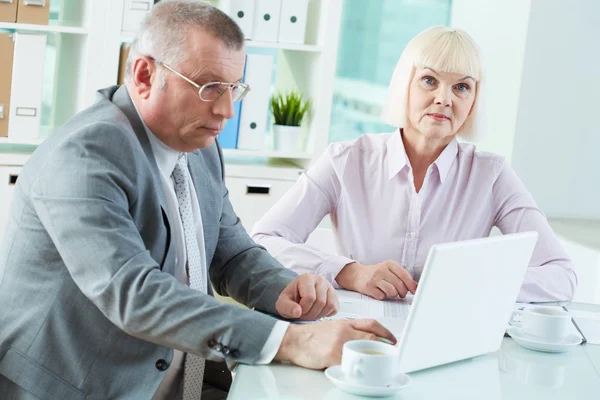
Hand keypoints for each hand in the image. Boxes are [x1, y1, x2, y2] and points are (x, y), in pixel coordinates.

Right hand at [274, 319, 395, 368]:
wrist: (295, 340)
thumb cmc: (313, 335)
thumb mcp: (333, 326)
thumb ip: (349, 330)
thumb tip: (366, 338)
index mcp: (346, 323)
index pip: (371, 324)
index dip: (386, 332)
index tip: (393, 340)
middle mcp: (344, 331)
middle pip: (371, 337)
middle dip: (383, 347)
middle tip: (389, 355)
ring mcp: (339, 344)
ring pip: (363, 351)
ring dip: (372, 359)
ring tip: (377, 365)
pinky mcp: (332, 356)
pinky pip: (349, 364)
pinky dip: (356, 369)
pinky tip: (358, 372)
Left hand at [276, 273, 338, 320]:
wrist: (296, 297)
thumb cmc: (290, 299)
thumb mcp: (282, 303)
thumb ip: (287, 307)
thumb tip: (298, 312)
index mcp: (306, 278)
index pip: (310, 297)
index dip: (303, 308)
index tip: (298, 309)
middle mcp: (320, 279)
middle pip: (320, 302)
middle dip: (311, 313)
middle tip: (303, 314)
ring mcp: (329, 287)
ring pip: (330, 305)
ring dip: (319, 314)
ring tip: (310, 313)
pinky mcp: (334, 295)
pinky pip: (335, 308)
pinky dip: (326, 314)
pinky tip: (318, 312)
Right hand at [335, 260, 416, 299]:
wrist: (357, 275)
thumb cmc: (377, 274)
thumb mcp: (389, 270)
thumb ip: (401, 276)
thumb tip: (415, 286)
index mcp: (389, 264)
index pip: (404, 275)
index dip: (411, 285)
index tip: (414, 290)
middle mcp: (382, 270)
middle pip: (399, 285)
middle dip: (403, 292)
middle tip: (401, 294)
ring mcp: (374, 278)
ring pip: (392, 292)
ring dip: (393, 295)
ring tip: (391, 293)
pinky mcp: (368, 287)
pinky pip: (382, 296)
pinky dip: (383, 297)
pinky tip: (380, 292)